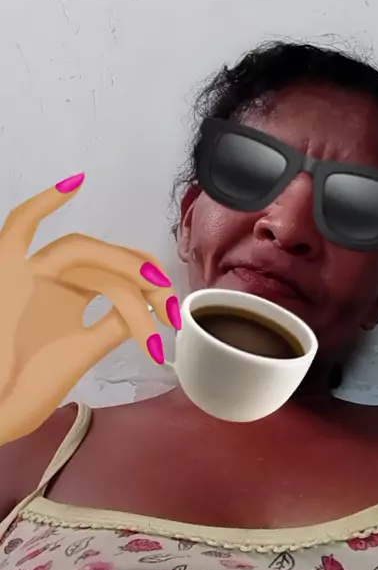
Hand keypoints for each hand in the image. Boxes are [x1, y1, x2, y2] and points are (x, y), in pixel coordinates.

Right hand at [0, 173, 178, 444]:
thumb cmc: (27, 386)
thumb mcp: (81, 350)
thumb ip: (112, 325)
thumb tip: (147, 308)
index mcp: (63, 291)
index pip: (112, 270)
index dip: (146, 282)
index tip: (169, 307)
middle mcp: (46, 275)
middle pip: (104, 260)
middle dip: (143, 278)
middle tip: (169, 307)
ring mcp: (25, 272)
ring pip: (81, 251)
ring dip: (122, 265)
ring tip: (156, 290)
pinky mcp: (6, 272)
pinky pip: (19, 227)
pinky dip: (43, 203)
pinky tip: (75, 182)